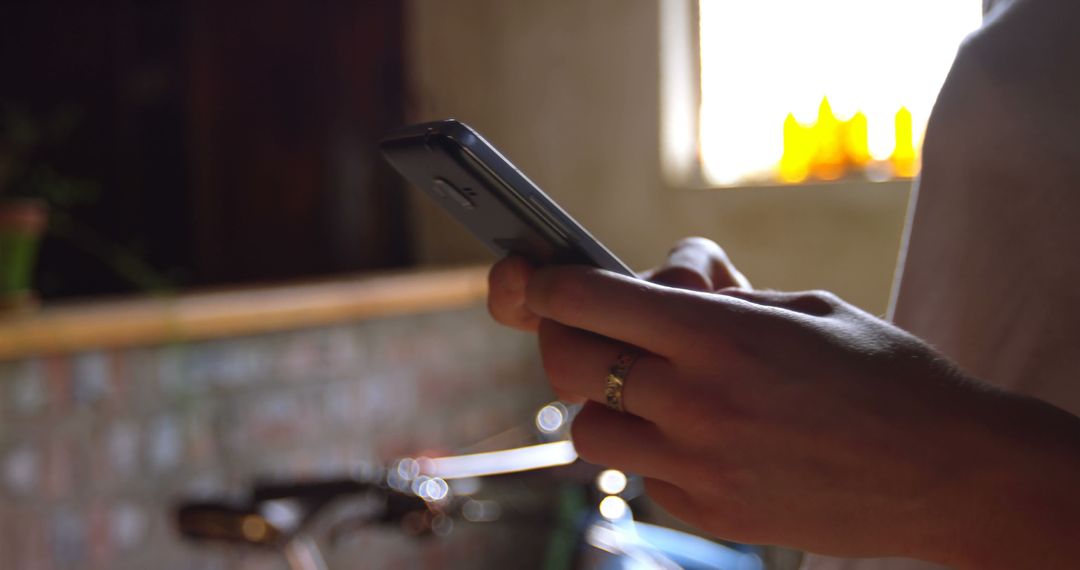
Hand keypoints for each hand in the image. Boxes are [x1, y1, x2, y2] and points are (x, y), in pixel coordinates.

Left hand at [487, 239, 1079, 567]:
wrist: (950, 473)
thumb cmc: (884, 374)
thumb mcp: (805, 306)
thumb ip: (722, 295)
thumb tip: (662, 281)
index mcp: (721, 335)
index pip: (592, 298)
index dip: (550, 281)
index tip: (536, 274)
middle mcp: (696, 402)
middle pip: (568, 362)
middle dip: (563, 335)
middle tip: (588, 327)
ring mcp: (697, 467)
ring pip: (588, 430)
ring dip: (605, 399)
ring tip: (654, 388)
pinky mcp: (709, 514)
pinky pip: (640, 475)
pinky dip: (649, 450)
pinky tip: (697, 436)